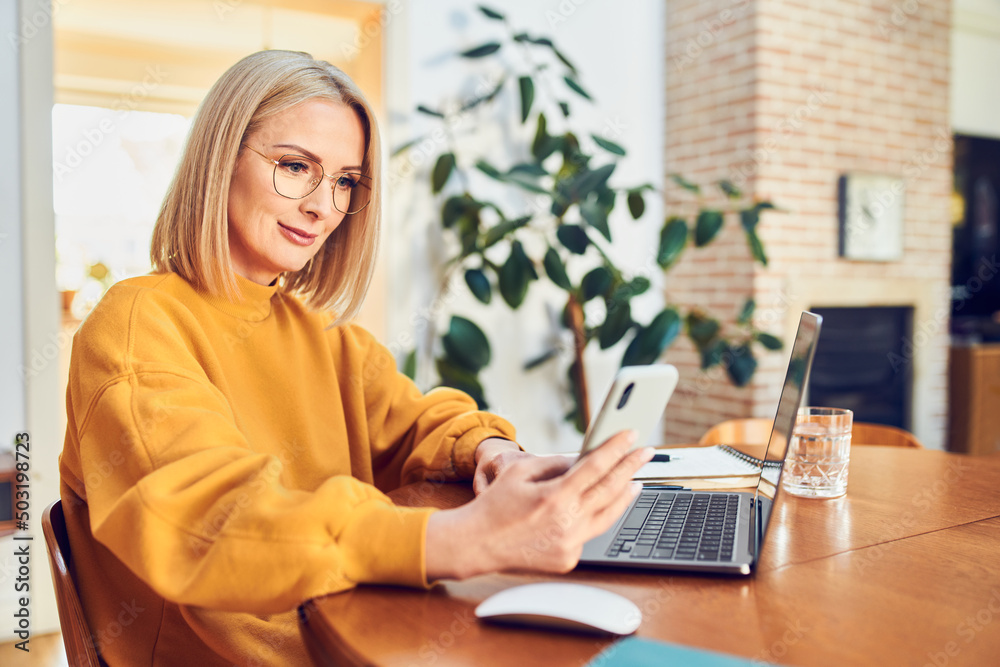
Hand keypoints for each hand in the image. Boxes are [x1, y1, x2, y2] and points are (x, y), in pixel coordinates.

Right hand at [426, 430, 653, 579]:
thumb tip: (582, 459)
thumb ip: (555, 464)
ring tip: (635, 481)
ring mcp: (570, 545)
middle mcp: (567, 523)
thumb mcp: (520, 472)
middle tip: (645, 453)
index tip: (631, 436)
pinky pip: (589, 535)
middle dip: (631, 468)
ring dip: (624, 497)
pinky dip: (596, 518)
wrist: (477, 544)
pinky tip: (600, 506)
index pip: (596, 467)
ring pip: (609, 517)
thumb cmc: (494, 506)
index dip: (617, 449)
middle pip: (610, 491)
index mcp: (555, 497)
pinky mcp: (568, 560)